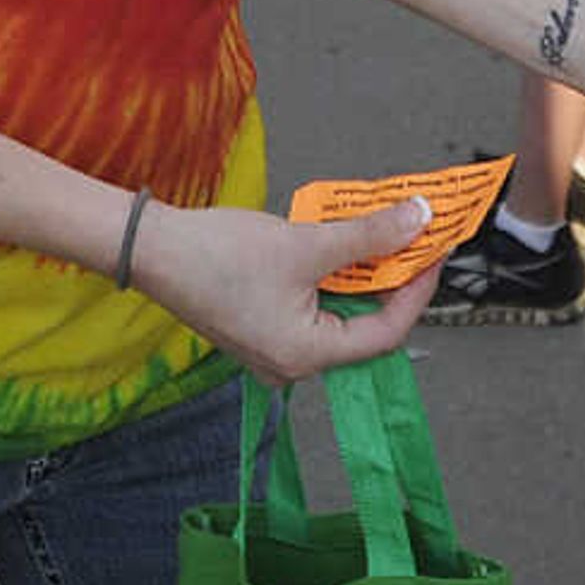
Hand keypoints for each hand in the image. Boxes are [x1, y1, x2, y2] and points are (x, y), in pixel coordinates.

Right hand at [129, 198, 440, 385]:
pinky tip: (336, 244)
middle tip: (408, 238)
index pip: (385, 333)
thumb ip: (368, 235)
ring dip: (358, 274)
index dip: (416, 290)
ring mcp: (274, 348)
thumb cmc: (217, 254)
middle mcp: (292, 363)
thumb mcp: (306, 242)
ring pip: (336, 313)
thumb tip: (417, 221)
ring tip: (375, 233)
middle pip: (362, 324)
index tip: (432, 253)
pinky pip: (311, 307)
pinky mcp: (260, 328)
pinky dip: (329, 277)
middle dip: (387, 278)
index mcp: (306, 355)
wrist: (151, 249)